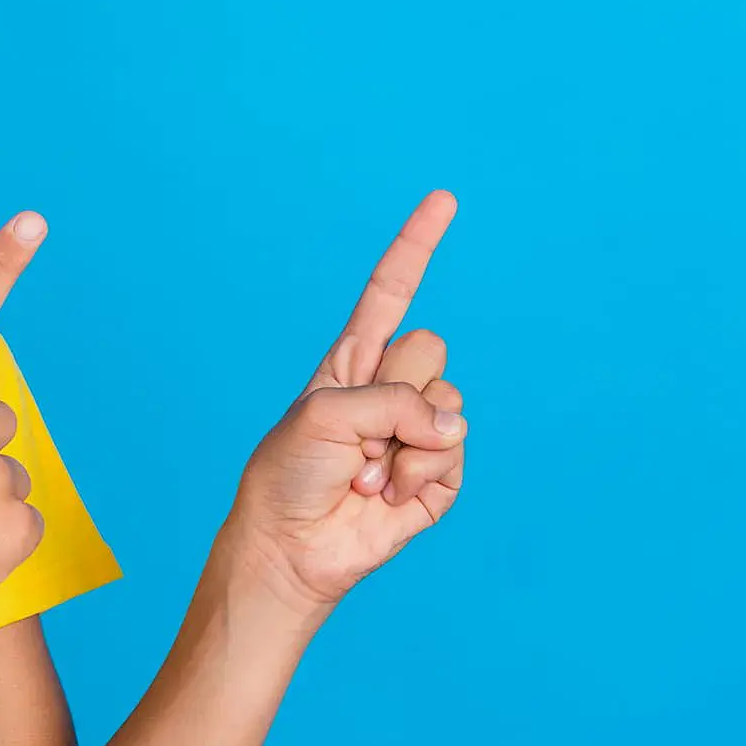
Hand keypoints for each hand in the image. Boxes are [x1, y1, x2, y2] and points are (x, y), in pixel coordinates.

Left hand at [229, 190, 466, 614]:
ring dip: (405, 445)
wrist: (291, 545)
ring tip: (364, 473)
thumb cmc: (289, 473)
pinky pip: (456, 454)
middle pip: (431, 348)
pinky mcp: (436, 476)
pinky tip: (385, 498)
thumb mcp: (324, 413)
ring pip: (450, 405)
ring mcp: (416, 432)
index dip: (417, 246)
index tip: (444, 200)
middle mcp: (389, 388)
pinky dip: (419, 476)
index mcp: (352, 360)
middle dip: (398, 390)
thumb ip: (392, 402)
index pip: (391, 291)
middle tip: (359, 434)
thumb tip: (452, 427)